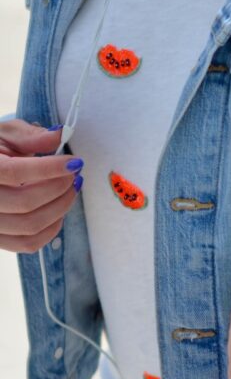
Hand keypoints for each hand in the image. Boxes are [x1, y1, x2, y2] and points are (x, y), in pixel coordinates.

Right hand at [0, 120, 82, 252]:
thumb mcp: (5, 134)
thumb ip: (29, 135)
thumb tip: (60, 134)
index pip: (14, 172)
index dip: (49, 168)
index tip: (74, 162)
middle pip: (26, 202)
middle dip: (60, 188)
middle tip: (75, 175)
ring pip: (30, 225)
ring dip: (60, 207)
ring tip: (71, 189)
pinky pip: (28, 244)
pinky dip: (51, 229)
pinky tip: (58, 210)